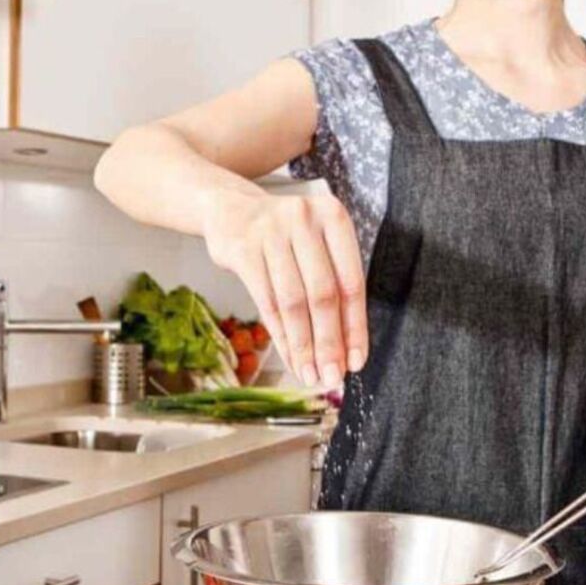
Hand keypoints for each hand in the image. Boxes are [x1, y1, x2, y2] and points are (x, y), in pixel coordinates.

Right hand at [200, 190, 366, 390]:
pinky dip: (279, 335)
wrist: (230, 208)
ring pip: (293, 302)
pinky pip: (266, 302)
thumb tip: (344, 348)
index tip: (355, 361)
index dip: (354, 327)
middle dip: (328, 343)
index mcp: (333, 218)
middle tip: (332, 376)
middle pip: (323, 295)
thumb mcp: (314, 244)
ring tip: (309, 374)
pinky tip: (288, 356)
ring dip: (303, 345)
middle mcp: (304, 220)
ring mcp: (271, 233)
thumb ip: (332, 284)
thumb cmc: (282, 234)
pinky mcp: (243, 250)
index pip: (351, 282)